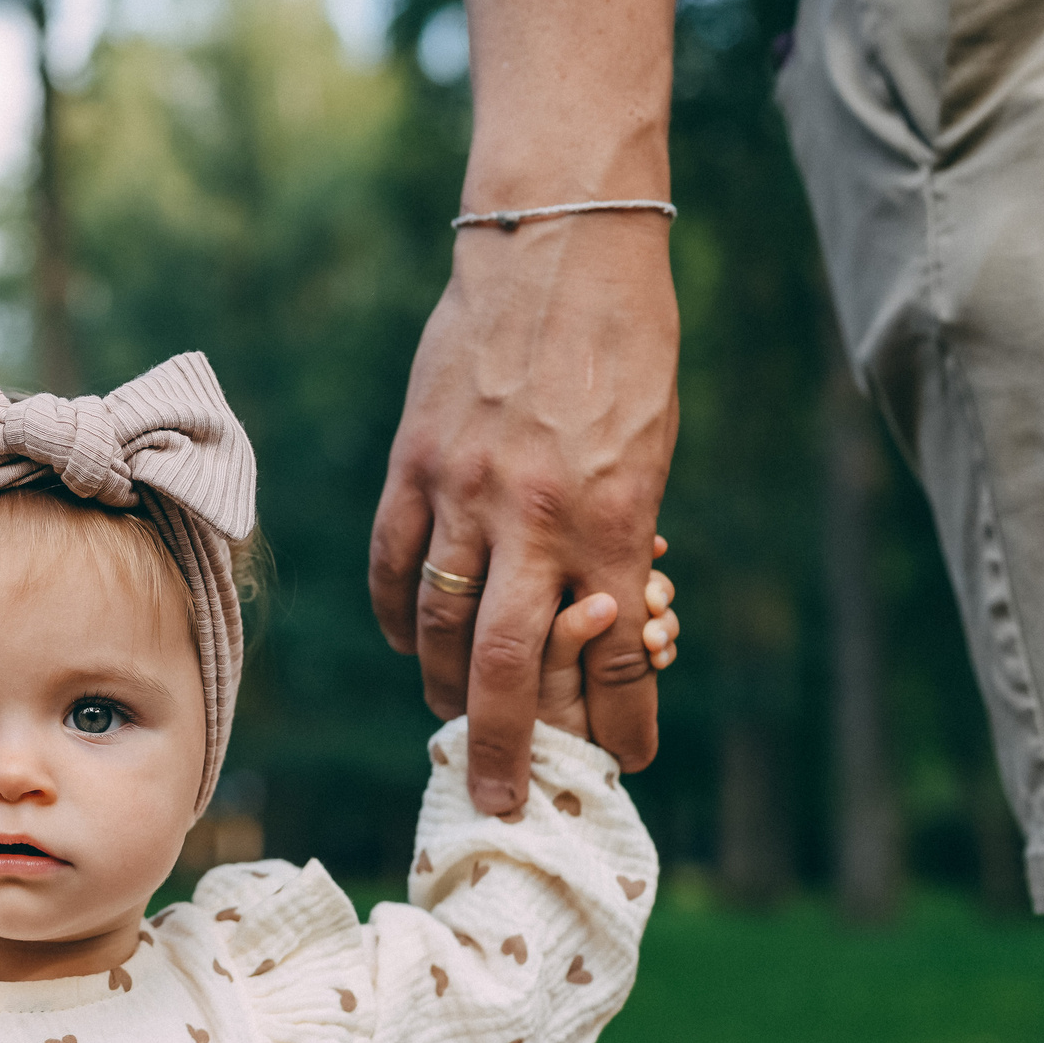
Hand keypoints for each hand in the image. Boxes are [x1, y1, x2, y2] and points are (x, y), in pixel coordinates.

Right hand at [369, 212, 680, 814]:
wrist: (555, 241)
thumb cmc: (623, 343)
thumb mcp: (649, 448)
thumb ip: (623, 536)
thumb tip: (607, 617)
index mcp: (606, 512)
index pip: (610, 648)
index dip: (620, 717)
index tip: (627, 765)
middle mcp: (529, 514)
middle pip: (506, 663)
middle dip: (506, 745)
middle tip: (503, 801)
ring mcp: (459, 490)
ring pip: (437, 626)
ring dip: (447, 690)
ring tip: (461, 727)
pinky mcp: (412, 465)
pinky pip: (394, 568)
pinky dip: (401, 620)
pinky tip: (413, 647)